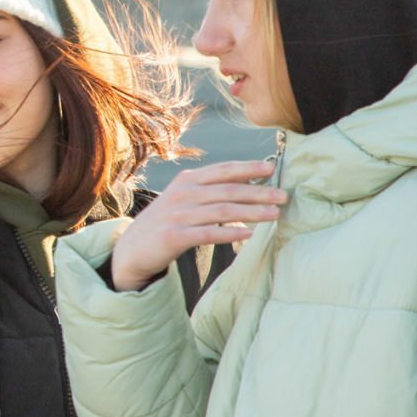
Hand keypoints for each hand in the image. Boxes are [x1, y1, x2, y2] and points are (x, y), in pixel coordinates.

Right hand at [110, 160, 286, 291]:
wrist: (132, 248)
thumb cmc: (166, 222)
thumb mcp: (183, 199)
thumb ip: (209, 191)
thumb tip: (248, 185)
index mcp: (186, 181)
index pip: (222, 171)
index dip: (247, 168)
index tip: (271, 169)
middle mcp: (182, 194)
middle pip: (227, 191)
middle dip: (258, 192)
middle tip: (284, 196)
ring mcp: (177, 215)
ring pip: (222, 211)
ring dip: (252, 212)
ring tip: (275, 215)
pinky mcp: (175, 236)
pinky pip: (208, 233)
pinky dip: (230, 233)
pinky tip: (249, 234)